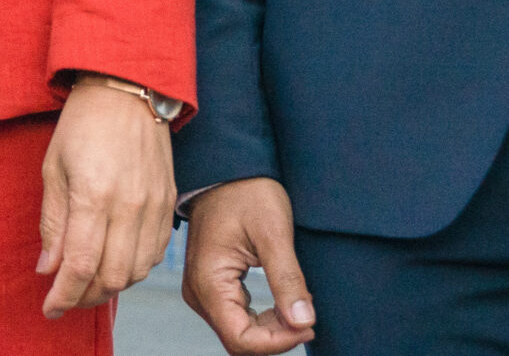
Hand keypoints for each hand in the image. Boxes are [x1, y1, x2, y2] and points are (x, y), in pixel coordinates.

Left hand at [37, 78, 177, 317]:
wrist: (127, 90)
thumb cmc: (83, 124)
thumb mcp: (54, 168)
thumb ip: (52, 222)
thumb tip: (49, 268)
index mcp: (94, 194)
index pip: (80, 265)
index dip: (63, 295)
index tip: (49, 307)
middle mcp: (129, 205)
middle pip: (111, 277)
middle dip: (85, 296)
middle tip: (66, 297)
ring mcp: (153, 206)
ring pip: (136, 271)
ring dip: (110, 286)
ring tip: (88, 282)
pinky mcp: (168, 203)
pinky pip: (155, 255)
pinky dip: (134, 269)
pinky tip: (115, 262)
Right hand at [182, 177, 315, 352]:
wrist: (228, 169)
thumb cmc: (247, 192)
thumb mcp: (273, 233)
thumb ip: (287, 280)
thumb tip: (303, 322)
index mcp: (208, 281)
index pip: (240, 338)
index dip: (276, 342)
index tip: (308, 326)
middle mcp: (199, 292)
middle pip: (238, 339)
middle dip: (276, 337)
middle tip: (309, 319)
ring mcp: (203, 290)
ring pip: (238, 331)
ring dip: (271, 329)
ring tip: (299, 309)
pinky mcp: (212, 285)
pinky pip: (236, 317)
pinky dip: (263, 319)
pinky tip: (284, 304)